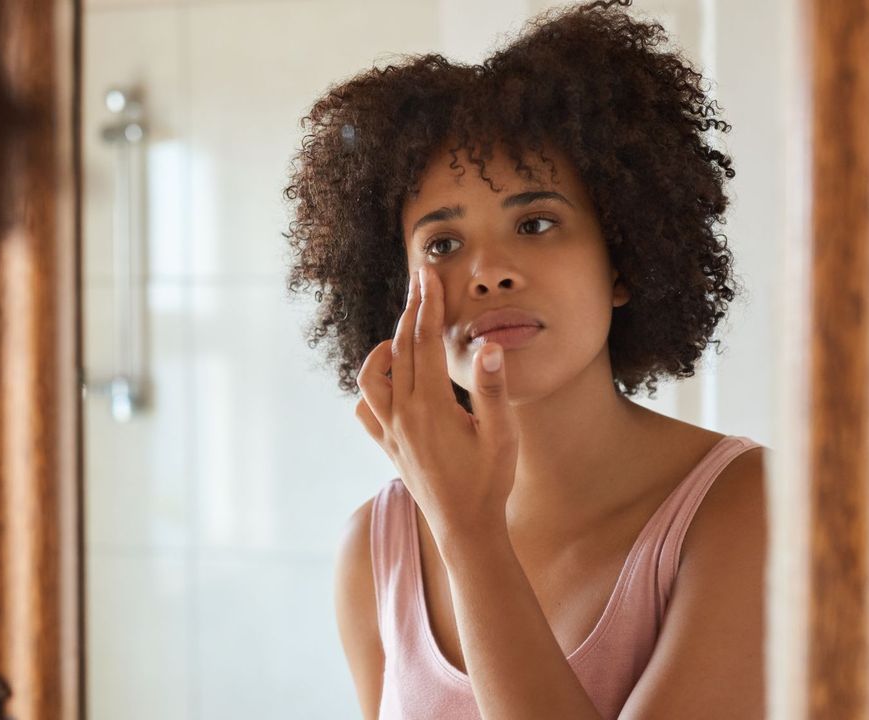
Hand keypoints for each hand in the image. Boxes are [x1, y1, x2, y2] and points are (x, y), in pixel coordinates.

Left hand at [354, 266, 519, 541]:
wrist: (465, 529)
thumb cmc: (489, 482)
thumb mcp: (502, 436)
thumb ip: (493, 390)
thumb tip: (489, 346)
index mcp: (431, 407)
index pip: (425, 341)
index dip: (428, 304)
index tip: (429, 275)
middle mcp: (403, 415)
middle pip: (400, 348)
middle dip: (411, 310)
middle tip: (420, 281)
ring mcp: (391, 431)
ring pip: (372, 377)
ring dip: (384, 350)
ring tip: (404, 336)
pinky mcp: (388, 447)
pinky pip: (366, 410)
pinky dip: (372, 389)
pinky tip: (390, 384)